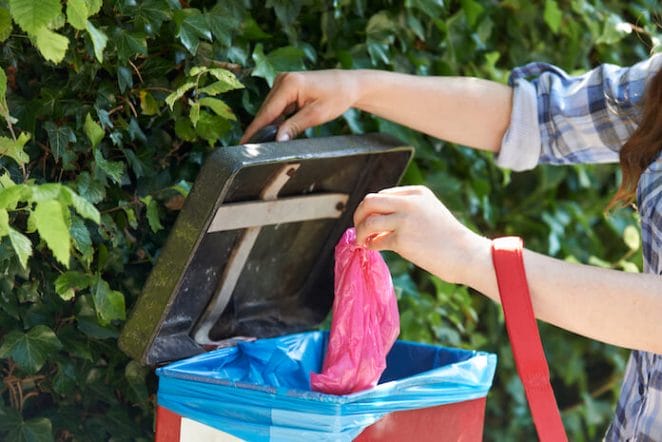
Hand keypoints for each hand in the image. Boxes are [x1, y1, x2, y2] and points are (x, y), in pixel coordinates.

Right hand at [240, 70, 360, 143]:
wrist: (349, 84)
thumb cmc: (337, 96)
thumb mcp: (316, 115)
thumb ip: (294, 127)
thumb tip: (277, 140)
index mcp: (289, 84)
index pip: (267, 112)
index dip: (255, 129)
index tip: (244, 143)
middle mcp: (282, 79)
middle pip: (266, 111)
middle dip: (261, 130)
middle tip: (253, 150)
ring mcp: (282, 81)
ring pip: (270, 110)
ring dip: (269, 125)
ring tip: (263, 144)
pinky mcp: (286, 86)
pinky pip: (277, 107)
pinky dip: (277, 119)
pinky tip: (276, 132)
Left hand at [353, 186, 489, 284]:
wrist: (466, 254)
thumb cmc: (448, 237)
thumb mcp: (430, 211)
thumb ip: (407, 208)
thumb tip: (376, 217)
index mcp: (417, 193)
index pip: (382, 194)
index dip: (371, 208)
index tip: (369, 219)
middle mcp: (409, 203)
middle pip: (369, 202)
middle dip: (359, 215)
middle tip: (359, 227)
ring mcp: (405, 220)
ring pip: (368, 221)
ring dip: (360, 232)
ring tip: (362, 240)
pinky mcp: (402, 239)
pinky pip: (376, 240)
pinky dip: (370, 244)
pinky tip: (372, 248)